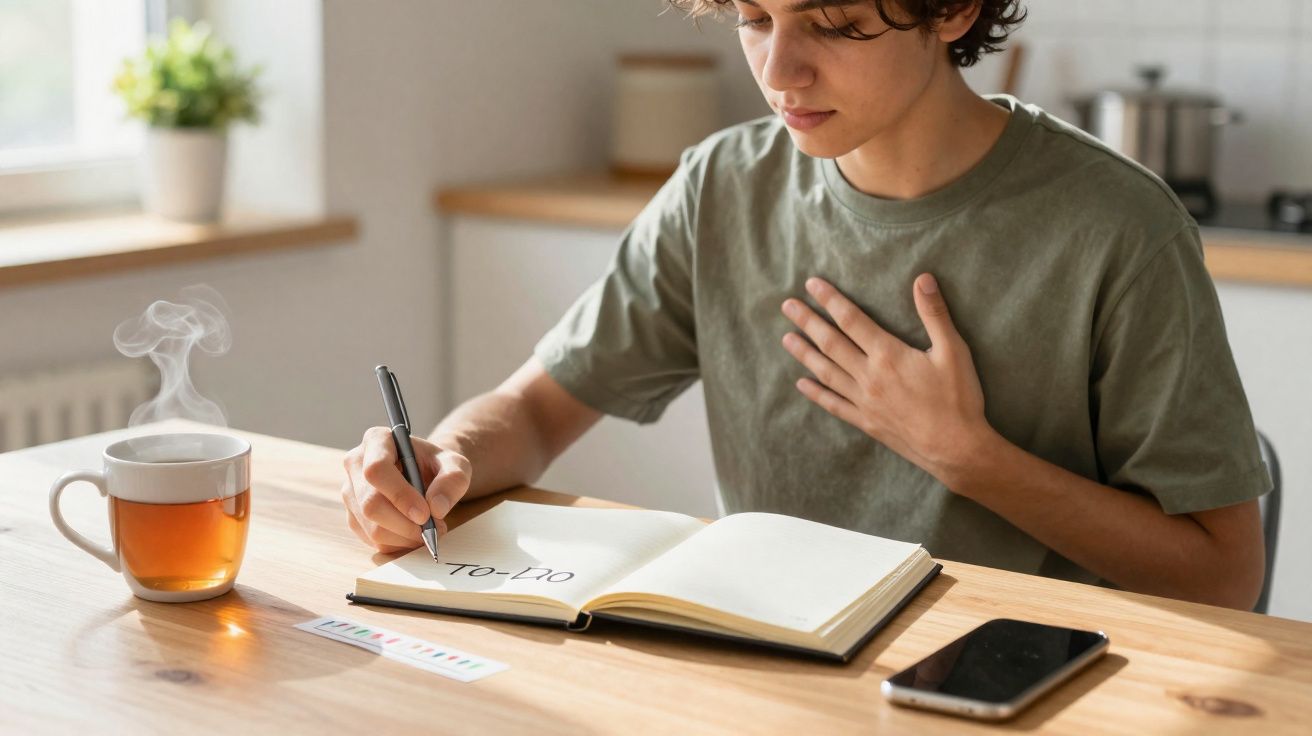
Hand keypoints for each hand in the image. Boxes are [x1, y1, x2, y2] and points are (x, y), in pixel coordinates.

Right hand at [340, 427, 470, 552]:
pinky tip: (414, 534)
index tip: (424, 514)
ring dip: (404, 537)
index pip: (377, 470)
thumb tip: (436, 507)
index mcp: (377, 440)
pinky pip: (372, 539)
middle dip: (404, 524)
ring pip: (370, 526)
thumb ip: (452, 480)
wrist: (427, 475)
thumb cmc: (437, 465)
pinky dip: (398, 544)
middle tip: (433, 528)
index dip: (400, 495)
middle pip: (370, 503)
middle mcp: (356, 463)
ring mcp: (350, 491)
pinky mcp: (353, 515)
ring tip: (428, 530)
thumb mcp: (456, 464)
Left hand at [780, 274, 992, 484]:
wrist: (956, 449)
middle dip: (808, 321)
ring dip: (804, 353)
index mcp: (888, 355)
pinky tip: (802, 384)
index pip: (851, 319)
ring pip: (826, 372)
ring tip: (786, 338)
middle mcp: (869, 376)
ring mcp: (864, 401)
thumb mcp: (953, 351)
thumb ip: (934, 314)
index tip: (811, 284)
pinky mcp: (866, 421)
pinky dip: (816, 393)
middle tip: (787, 305)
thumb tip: (923, 278)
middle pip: (831, 343)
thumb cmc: (958, 398)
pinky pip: (834, 404)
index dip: (830, 300)